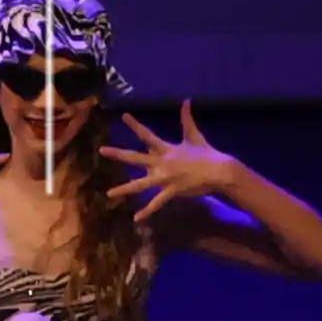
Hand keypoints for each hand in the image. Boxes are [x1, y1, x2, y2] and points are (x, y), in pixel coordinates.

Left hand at [102, 105, 242, 219]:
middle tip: (101, 150)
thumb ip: (187, 119)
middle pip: (135, 158)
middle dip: (118, 154)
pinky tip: (136, 219)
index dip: (135, 125)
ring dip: (124, 189)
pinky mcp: (171, 191)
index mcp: (165, 149)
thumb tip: (187, 100)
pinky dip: (147, 211)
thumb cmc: (206, 154)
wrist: (220, 171)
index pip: (147, 135)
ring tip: (109, 194)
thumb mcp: (194, 135)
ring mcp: (165, 178)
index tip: (123, 116)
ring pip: (140, 184)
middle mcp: (161, 163)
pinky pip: (157, 203)